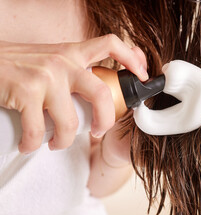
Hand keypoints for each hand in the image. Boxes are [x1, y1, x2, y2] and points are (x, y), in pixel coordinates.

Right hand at [0, 34, 147, 152]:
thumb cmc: (18, 65)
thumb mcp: (51, 59)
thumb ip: (73, 69)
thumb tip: (95, 89)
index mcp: (72, 53)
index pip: (110, 44)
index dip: (132, 58)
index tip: (143, 75)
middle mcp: (62, 63)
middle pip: (101, 94)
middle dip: (106, 120)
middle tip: (98, 131)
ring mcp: (45, 77)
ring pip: (69, 121)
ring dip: (64, 141)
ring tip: (55, 143)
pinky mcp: (25, 92)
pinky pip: (38, 130)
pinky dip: (34, 144)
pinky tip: (30, 144)